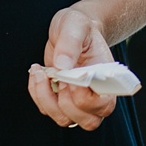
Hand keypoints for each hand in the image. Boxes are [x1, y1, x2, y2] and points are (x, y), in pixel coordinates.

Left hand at [29, 4, 121, 129]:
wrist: (70, 30)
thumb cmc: (79, 27)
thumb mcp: (75, 24)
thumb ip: (71, 43)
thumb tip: (62, 66)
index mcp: (107, 79)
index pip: (104, 105)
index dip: (85, 99)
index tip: (70, 79)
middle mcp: (95, 96)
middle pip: (87, 121)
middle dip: (66, 102)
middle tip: (57, 75)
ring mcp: (78, 102)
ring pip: (65, 120)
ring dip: (47, 99)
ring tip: (41, 73)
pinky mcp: (59, 101)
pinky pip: (47, 110)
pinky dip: (37, 94)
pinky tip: (37, 73)